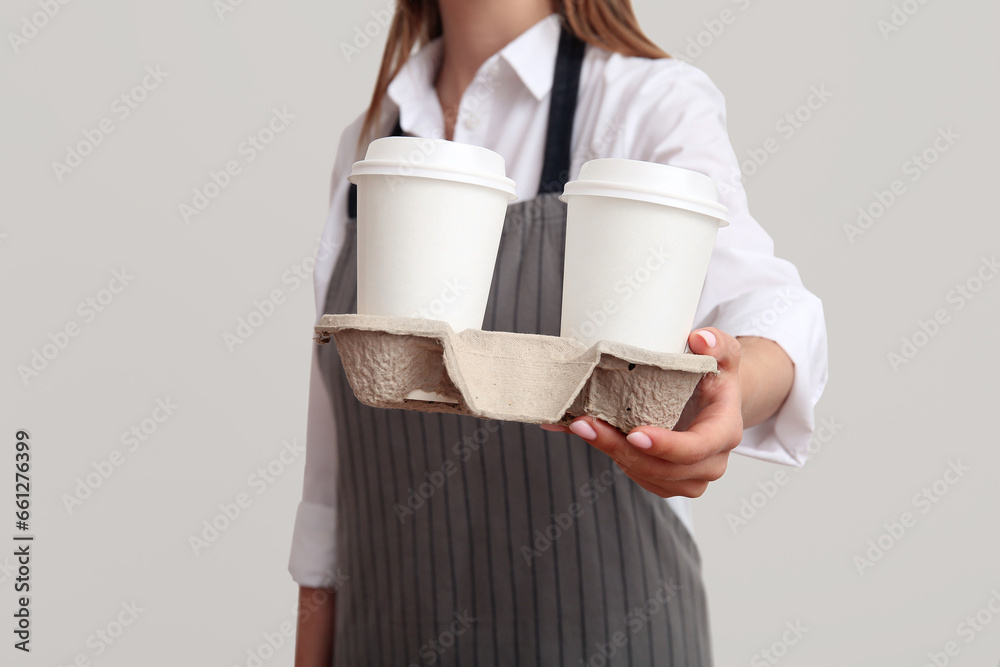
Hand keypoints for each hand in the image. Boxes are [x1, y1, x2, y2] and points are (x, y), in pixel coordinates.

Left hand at [541, 328, 742, 497]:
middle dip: (622, 449)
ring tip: (585, 428)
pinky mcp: (671, 483)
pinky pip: (642, 479)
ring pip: (649, 476)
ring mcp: (692, 478)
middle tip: (587, 424)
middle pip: (665, 467)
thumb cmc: (716, 379)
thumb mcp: (723, 354)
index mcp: (725, 431)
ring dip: (613, 454)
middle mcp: (712, 462)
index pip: (697, 447)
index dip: (666, 445)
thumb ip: (717, 343)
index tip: (633, 433)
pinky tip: (598, 438)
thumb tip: (699, 339)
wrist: (716, 404)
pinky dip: (616, 460)